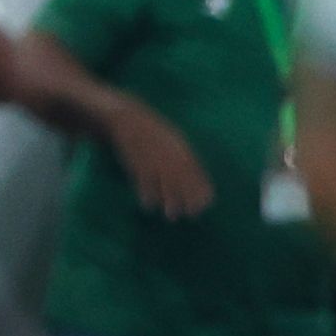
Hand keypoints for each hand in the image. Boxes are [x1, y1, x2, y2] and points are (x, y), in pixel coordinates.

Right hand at [107, 102, 214, 217]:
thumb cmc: (154, 133)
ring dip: (170, 201)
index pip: (197, 173)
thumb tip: (198, 177)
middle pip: (183, 181)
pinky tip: (149, 206)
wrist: (128, 120)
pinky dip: (147, 194)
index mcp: (182, 150)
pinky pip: (144, 182)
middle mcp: (171, 156)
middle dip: (189, 199)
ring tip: (173, 216)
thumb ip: (186, 158)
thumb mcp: (175, 141)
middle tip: (192, 215)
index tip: (207, 204)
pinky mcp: (137, 163)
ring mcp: (154, 160)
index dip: (202, 189)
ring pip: (165, 184)